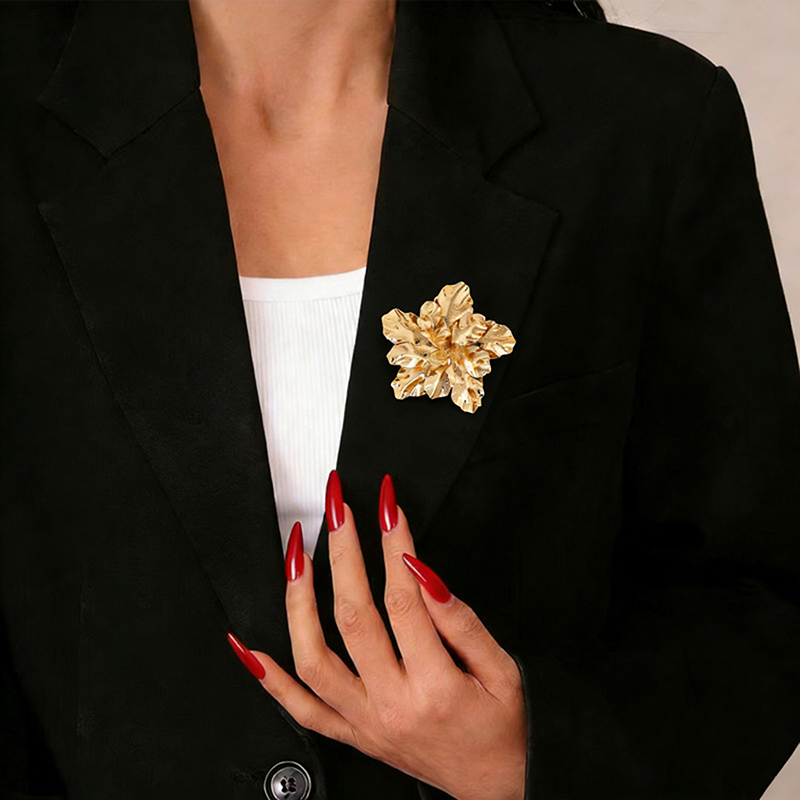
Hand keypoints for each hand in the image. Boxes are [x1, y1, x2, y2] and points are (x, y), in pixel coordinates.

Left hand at [227, 471, 526, 799]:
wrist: (496, 786)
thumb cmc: (503, 728)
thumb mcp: (504, 672)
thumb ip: (463, 622)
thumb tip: (425, 576)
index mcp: (435, 687)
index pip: (404, 600)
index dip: (395, 546)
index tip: (389, 509)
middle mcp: (391, 706)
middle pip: (352, 616)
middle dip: (342, 552)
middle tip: (339, 509)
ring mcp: (365, 722)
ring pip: (313, 658)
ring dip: (299, 601)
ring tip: (297, 555)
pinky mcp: (352, 734)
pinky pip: (301, 709)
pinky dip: (270, 679)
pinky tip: (250, 648)